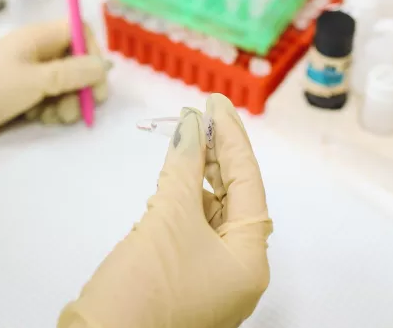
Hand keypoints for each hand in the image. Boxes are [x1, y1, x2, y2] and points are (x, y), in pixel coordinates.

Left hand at [0, 20, 109, 138]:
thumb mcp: (37, 81)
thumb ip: (74, 73)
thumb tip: (105, 66)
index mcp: (40, 38)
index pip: (80, 33)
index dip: (93, 54)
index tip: (96, 82)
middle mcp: (37, 51)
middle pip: (75, 62)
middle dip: (80, 88)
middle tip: (76, 112)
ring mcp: (29, 71)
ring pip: (64, 84)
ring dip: (65, 103)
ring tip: (50, 118)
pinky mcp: (21, 90)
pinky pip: (47, 97)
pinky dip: (48, 108)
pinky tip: (36, 118)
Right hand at [58, 94, 272, 327]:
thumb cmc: (142, 289)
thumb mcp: (168, 218)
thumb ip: (184, 167)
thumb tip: (193, 126)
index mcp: (249, 261)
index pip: (248, 185)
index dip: (233, 139)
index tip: (216, 104)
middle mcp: (238, 272)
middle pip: (232, 199)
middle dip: (215, 156)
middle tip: (199, 116)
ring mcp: (210, 280)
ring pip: (210, 215)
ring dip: (196, 179)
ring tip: (184, 144)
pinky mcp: (183, 281)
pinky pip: (191, 233)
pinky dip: (180, 205)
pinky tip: (169, 185)